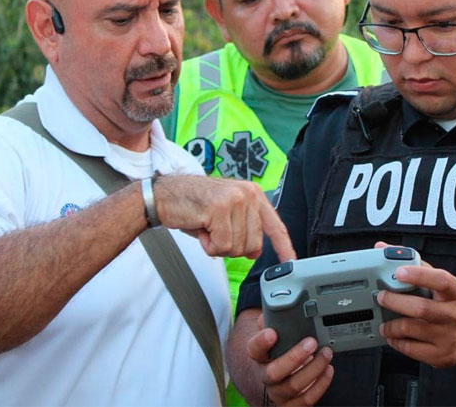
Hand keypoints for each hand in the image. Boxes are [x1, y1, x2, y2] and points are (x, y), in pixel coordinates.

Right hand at [153, 175, 295, 261]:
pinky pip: (222, 246)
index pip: (275, 225)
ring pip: (237, 247)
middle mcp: (248, 194)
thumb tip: (255, 252)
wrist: (163, 196)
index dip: (284, 246)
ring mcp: (235, 199)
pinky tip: (200, 230)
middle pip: (254, 244)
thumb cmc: (192, 206)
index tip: (291, 262)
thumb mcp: (225, 214)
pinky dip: (208, 245)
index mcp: (253, 194)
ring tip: (206, 228)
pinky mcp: (220, 209)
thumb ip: (244, 229)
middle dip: (232, 248)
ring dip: (218, 246)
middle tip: (214, 233)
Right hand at [247, 316, 333, 406]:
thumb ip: (274, 320)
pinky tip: (328, 370)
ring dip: (314, 369)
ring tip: (326, 353)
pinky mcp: (290, 404)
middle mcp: (265, 376)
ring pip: (293, 386)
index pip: (254, 349)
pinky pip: (306, 400)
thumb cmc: (276, 351)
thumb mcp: (272, 335)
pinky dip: (320, 385)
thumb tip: (279, 304)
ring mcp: (277, 393)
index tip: (272, 332)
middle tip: (311, 342)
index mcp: (258, 356)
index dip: (262, 342)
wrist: (272, 377)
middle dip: (295, 357)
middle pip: (274, 372)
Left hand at [377, 262, 455, 368]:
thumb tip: (383, 248)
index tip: (399, 272)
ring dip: (391, 325)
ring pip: (411, 329)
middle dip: (395, 302)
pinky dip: (396, 342)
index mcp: (455, 293)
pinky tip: (393, 336)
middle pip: (421, 308)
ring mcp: (448, 337)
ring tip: (383, 322)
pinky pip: (411, 349)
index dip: (419, 275)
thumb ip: (413, 264)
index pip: (441, 280)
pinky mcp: (440, 355)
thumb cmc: (449, 304)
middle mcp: (454, 315)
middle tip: (381, 297)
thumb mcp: (439, 282)